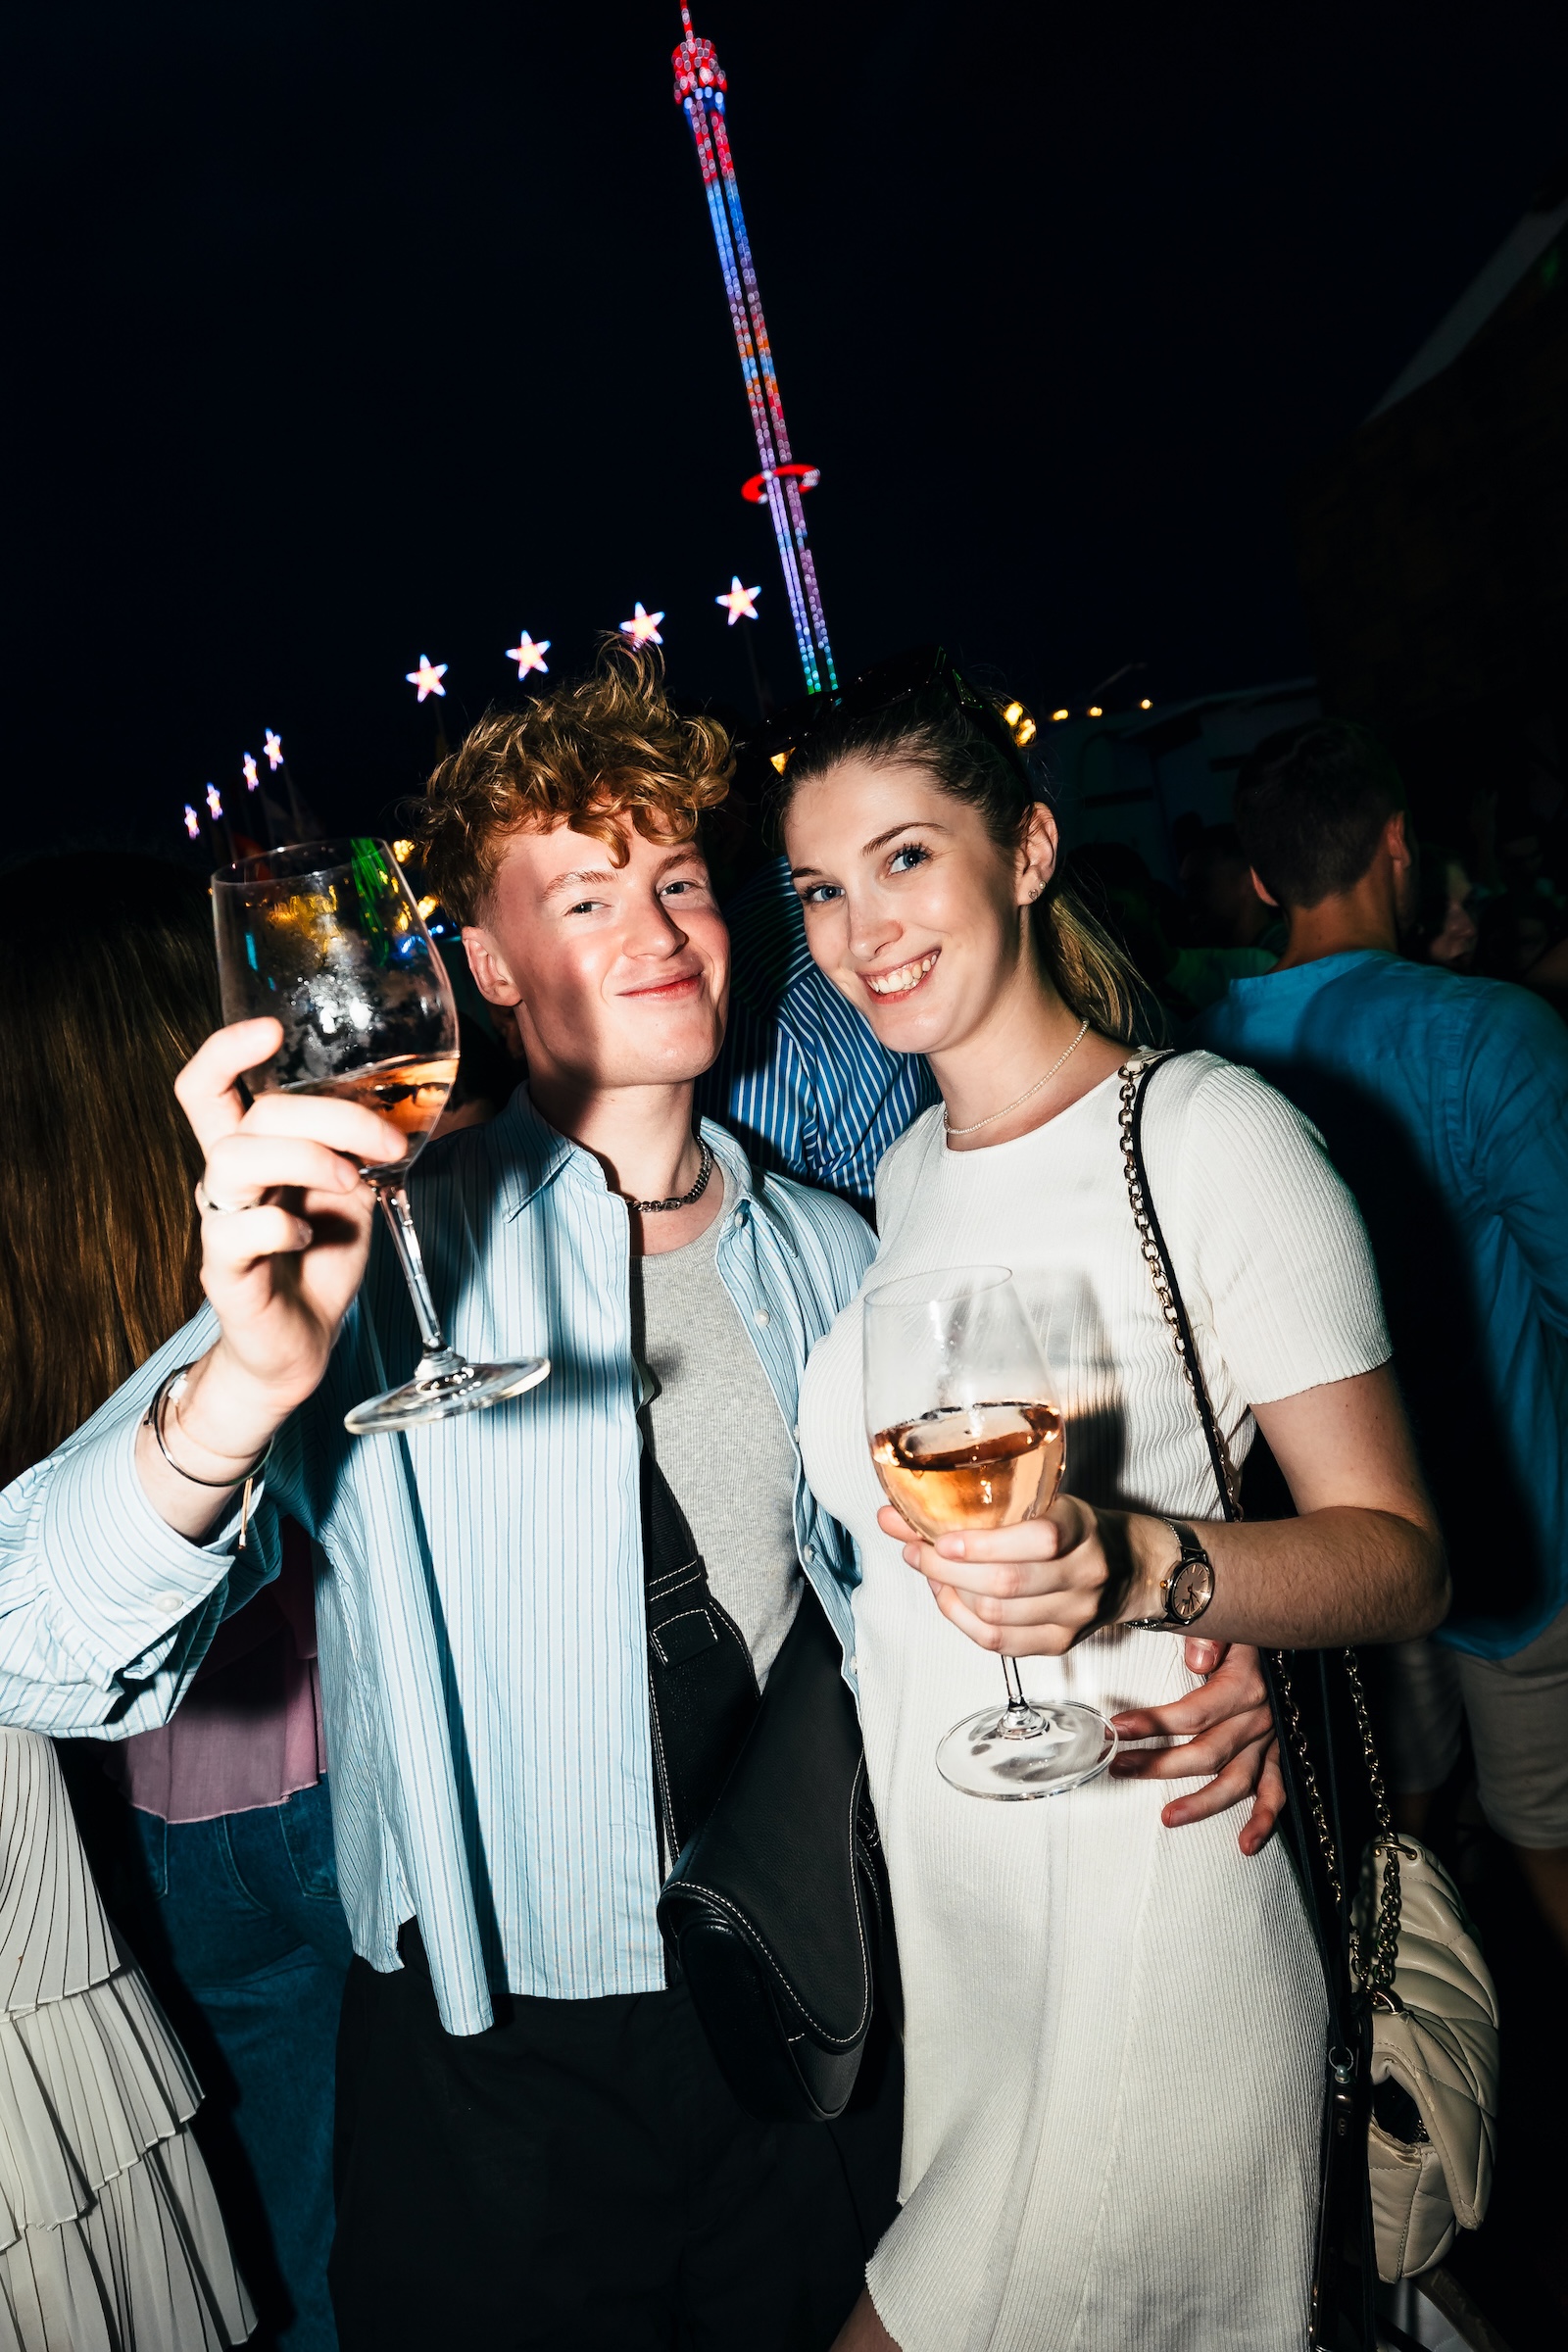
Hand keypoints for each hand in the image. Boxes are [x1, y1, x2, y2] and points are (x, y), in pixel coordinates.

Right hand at [170, 1018, 406, 1456]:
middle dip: (331, 1115)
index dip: (226, 1050)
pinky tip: (310, 1237)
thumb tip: (397, 1109)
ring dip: (305, 1158)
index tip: (272, 1029)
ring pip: (234, 1161)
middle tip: (386, 1142)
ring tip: (351, 1181)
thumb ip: (354, 1149)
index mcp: (250, 1150)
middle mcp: (226, 1180)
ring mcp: (221, 1223)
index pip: (209, 1086)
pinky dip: (281, 1227)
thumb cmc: (320, 1258)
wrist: (301, 1345)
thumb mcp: (349, 1190)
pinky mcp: (226, 1272)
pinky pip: (236, 1232)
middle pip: (253, 1115)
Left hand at [879, 1492, 1151, 1656]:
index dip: (984, 1544)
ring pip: (998, 1616)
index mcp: (1081, 1528)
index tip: (942, 1536)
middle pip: (1007, 1583)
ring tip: (929, 1570)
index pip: (1040, 1538)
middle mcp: (1084, 1573)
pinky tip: (949, 1597)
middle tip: (916, 1550)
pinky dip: (964, 1621)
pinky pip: (1001, 1643)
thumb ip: (975, 1508)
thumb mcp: (1041, 1502)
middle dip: (948, 1568)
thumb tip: (891, 1515)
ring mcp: (1076, 1614)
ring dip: (950, 1594)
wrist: (1126, 1567)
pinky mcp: (1062, 1643)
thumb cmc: (1072, 1528)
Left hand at [1109, 1639, 1283, 1854]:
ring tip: (1168, 1818)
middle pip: (1207, 1752)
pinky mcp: (1278, 1753)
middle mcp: (1259, 1718)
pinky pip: (1275, 1792)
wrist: (1293, 1631)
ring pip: (1236, 1782)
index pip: (1195, 1713)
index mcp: (1246, 1686)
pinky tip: (1246, 1844)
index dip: (1155, 1723)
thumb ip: (1212, 1636)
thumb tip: (1198, 1660)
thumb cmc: (1251, 1631)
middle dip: (1160, 1764)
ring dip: (1202, 1804)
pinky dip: (1264, 1820)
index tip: (1119, 1727)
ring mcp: (1270, 1741)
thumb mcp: (1231, 1622)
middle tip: (1121, 1767)